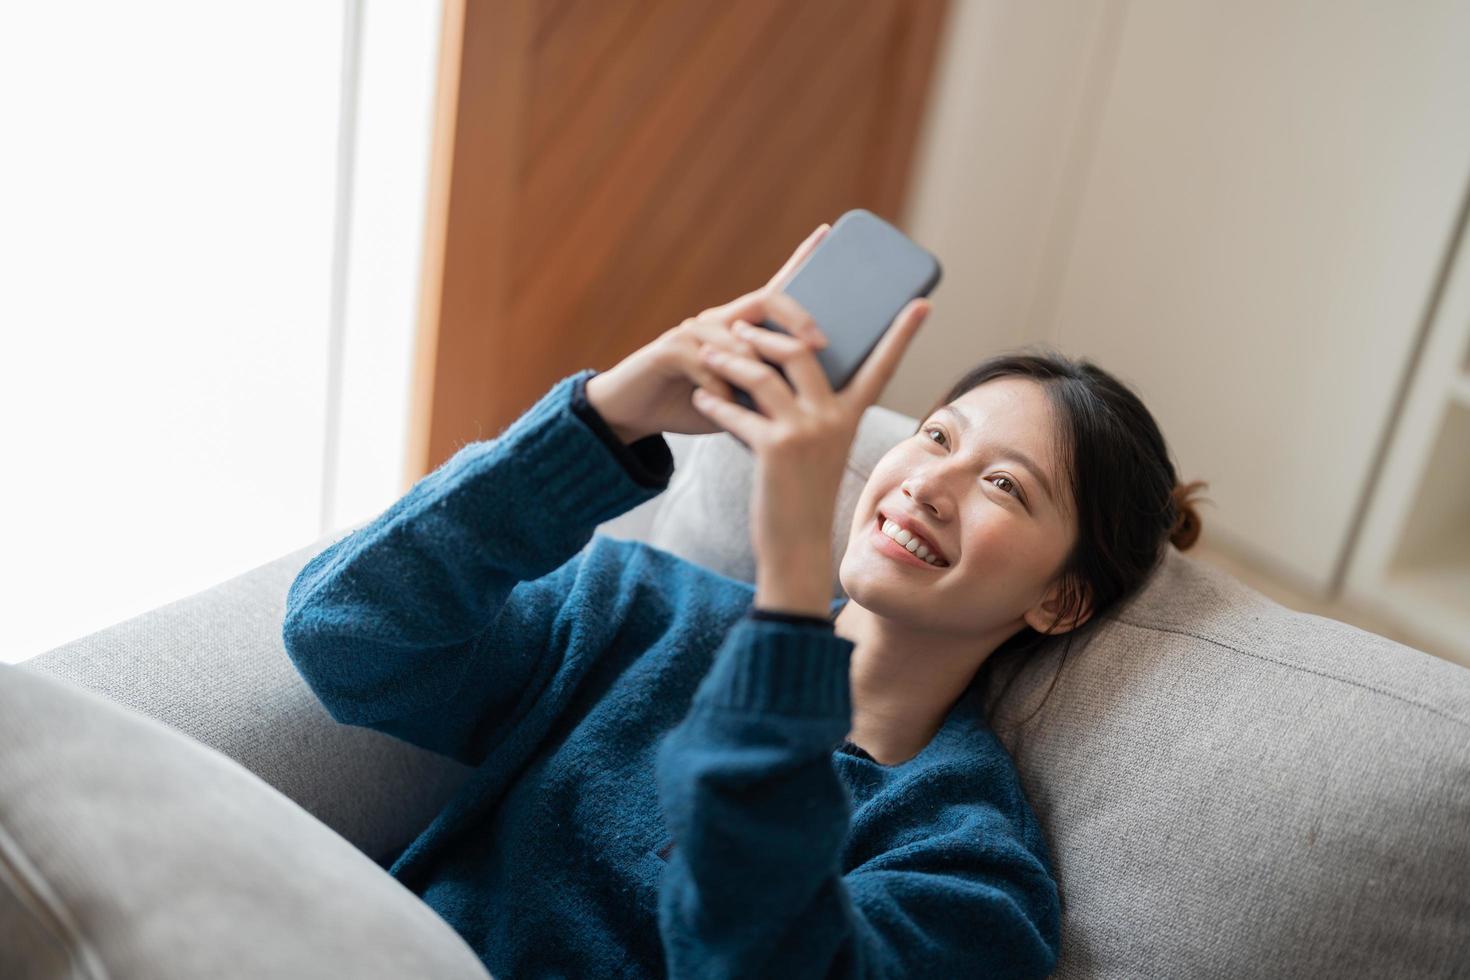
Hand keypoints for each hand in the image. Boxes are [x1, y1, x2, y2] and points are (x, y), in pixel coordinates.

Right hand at [584, 225, 833, 442]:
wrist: (633, 413)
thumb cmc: (690, 405)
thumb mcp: (739, 400)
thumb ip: (767, 389)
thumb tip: (813, 391)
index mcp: (738, 327)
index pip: (775, 290)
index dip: (799, 260)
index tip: (826, 231)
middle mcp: (717, 320)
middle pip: (765, 301)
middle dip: (797, 319)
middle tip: (820, 344)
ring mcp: (692, 332)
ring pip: (738, 339)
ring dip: (757, 368)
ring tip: (774, 397)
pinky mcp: (668, 350)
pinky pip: (706, 365)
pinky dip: (722, 389)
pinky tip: (727, 405)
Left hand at [690, 291, 931, 615]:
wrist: (796, 546)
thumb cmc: (805, 494)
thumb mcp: (821, 449)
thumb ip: (815, 412)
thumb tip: (788, 368)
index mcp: (851, 416)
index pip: (882, 366)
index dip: (902, 334)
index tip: (922, 303)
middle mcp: (834, 419)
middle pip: (801, 351)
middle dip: (766, 334)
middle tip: (739, 327)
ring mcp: (806, 433)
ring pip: (763, 375)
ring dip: (730, 360)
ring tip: (708, 353)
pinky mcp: (775, 449)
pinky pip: (739, 412)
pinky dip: (715, 402)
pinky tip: (701, 397)